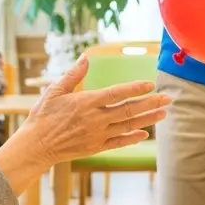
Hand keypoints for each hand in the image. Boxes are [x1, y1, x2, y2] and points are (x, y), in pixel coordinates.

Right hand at [18, 55, 170, 168]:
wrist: (35, 146)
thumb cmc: (43, 116)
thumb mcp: (55, 91)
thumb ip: (73, 75)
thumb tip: (86, 57)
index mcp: (86, 102)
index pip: (117, 93)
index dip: (135, 88)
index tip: (150, 84)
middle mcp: (95, 119)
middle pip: (129, 110)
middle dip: (151, 103)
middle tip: (168, 98)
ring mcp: (97, 134)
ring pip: (128, 126)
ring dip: (148, 119)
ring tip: (163, 113)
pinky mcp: (96, 147)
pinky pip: (119, 142)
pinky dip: (132, 138)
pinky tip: (145, 134)